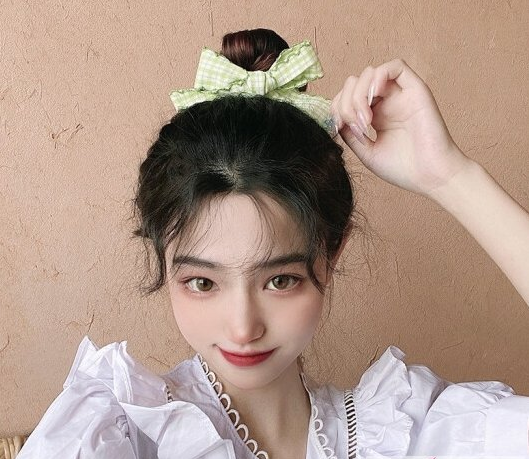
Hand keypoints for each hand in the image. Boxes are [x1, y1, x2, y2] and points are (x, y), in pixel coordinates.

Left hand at [331, 58, 472, 196]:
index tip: (339, 128)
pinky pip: (395, 66)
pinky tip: (374, 97)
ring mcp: (401, 95)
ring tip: (365, 121)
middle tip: (356, 127)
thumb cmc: (404, 169)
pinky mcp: (416, 90)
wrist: (431, 177)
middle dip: (346, 103)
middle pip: (355, 84)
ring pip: (370, 74)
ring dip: (359, 94)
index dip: (336, 108)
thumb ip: (349, 134)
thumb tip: (334, 118)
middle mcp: (387, 103)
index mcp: (375, 116)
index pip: (346, 98)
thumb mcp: (366, 152)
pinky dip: (378, 76)